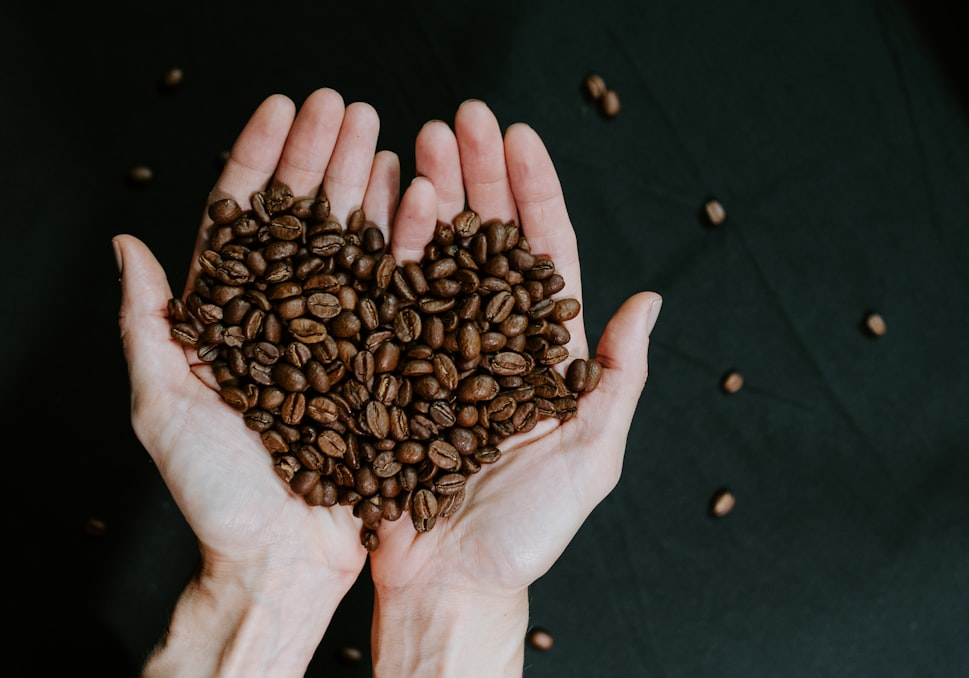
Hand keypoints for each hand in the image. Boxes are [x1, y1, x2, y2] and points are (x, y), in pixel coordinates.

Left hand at [115, 88, 396, 676]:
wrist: (285, 559)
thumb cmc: (217, 494)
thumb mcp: (166, 406)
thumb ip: (148, 325)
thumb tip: (126, 246)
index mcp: (235, 317)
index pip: (246, 221)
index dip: (262, 160)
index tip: (282, 108)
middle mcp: (293, 316)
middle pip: (308, 219)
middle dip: (323, 156)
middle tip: (345, 104)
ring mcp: (344, 333)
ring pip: (358, 244)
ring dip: (370, 183)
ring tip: (388, 130)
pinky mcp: (387, 359)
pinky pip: (401, 291)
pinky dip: (410, 242)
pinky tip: (420, 196)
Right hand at [367, 99, 661, 676]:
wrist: (447, 583)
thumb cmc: (525, 532)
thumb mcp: (590, 455)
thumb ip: (618, 377)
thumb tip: (651, 298)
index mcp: (542, 352)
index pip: (544, 255)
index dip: (534, 193)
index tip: (519, 136)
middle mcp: (487, 339)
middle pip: (487, 241)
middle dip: (479, 175)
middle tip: (463, 116)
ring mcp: (434, 349)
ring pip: (436, 256)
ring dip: (433, 194)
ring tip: (424, 140)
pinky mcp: (387, 366)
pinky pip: (389, 297)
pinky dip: (389, 247)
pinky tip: (387, 200)